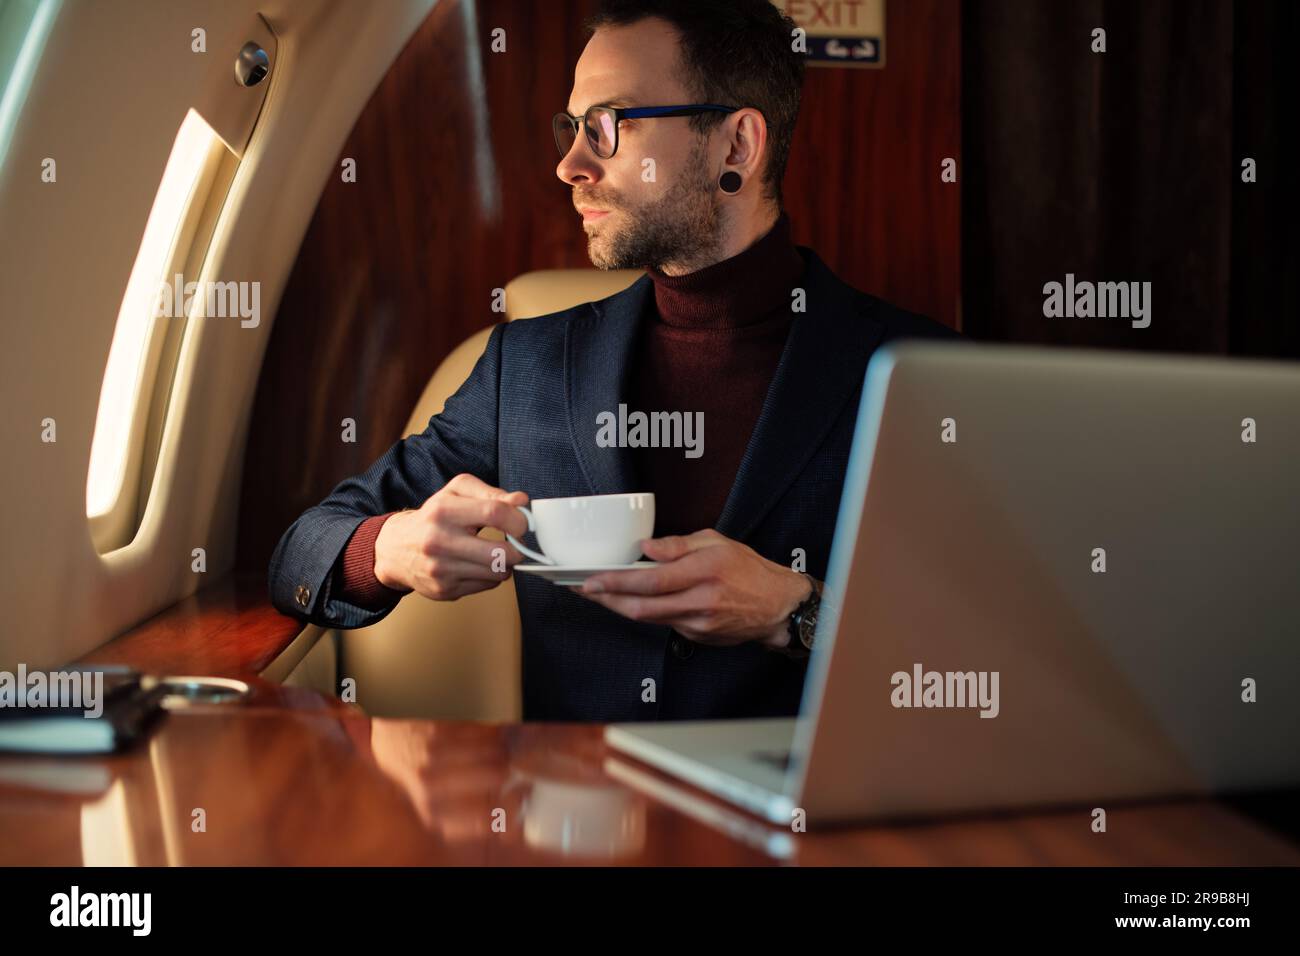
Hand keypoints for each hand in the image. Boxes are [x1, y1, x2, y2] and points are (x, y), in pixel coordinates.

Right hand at [373, 473, 529, 600]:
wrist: (395, 548)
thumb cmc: (433, 517)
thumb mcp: (456, 493)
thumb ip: (491, 493)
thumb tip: (521, 501)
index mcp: (444, 510)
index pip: (495, 513)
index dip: (519, 519)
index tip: (523, 523)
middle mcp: (439, 541)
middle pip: (502, 552)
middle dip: (519, 549)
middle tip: (515, 542)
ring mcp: (441, 569)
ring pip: (498, 573)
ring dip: (506, 563)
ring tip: (495, 552)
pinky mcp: (444, 590)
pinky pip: (487, 585)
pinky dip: (491, 575)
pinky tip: (479, 565)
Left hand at [569, 529, 810, 648]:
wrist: (778, 606)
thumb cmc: (748, 569)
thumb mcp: (716, 542)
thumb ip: (678, 545)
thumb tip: (645, 548)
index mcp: (705, 572)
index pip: (651, 580)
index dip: (617, 582)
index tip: (591, 579)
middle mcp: (701, 601)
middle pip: (642, 607)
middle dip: (607, 599)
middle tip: (583, 588)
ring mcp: (699, 624)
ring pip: (649, 619)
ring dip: (620, 607)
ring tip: (600, 593)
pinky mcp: (698, 637)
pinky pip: (664, 624)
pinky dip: (646, 612)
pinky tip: (634, 601)